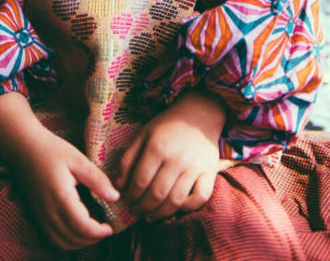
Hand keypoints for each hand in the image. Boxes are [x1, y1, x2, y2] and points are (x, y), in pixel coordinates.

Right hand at [0, 91, 118, 249]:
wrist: (22, 146)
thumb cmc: (50, 149)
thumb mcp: (77, 159)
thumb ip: (97, 180)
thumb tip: (115, 196)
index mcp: (60, 197)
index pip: (82, 227)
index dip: (99, 232)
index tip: (110, 227)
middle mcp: (48, 212)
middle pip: (73, 239)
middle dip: (92, 239)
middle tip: (104, 229)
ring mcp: (39, 216)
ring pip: (61, 243)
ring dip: (79, 243)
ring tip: (92, 232)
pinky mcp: (35, 216)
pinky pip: (51, 239)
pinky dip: (65, 242)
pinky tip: (74, 232)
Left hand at [116, 90, 225, 221]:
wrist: (199, 113)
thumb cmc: (167, 125)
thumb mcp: (143, 134)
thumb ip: (128, 158)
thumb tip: (118, 185)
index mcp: (157, 147)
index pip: (140, 181)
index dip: (131, 196)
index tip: (126, 201)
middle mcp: (176, 159)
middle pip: (156, 194)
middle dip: (142, 207)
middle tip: (136, 211)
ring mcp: (195, 167)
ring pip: (176, 201)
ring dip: (160, 214)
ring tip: (150, 216)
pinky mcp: (210, 172)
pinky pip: (200, 198)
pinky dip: (188, 207)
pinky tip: (177, 207)